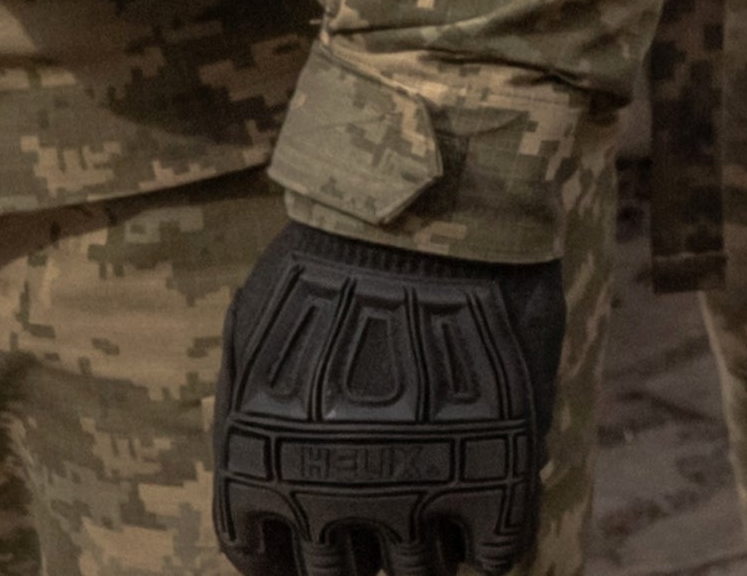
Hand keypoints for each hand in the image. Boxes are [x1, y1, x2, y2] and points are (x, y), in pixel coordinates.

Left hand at [212, 220, 563, 575]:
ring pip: (417, 571)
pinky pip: (496, 552)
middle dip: (358, 554)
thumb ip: (250, 406)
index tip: (308, 544)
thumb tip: (258, 463)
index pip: (259, 560)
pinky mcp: (491, 476)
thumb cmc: (338, 249)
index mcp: (262, 468)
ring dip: (425, 553)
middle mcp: (325, 498)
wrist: (431, 207)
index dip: (286, 558)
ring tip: (441, 514)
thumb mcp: (254, 325)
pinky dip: (496, 551)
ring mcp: (412, 492)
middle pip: (338, 573)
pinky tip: (494, 527)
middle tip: (382, 519)